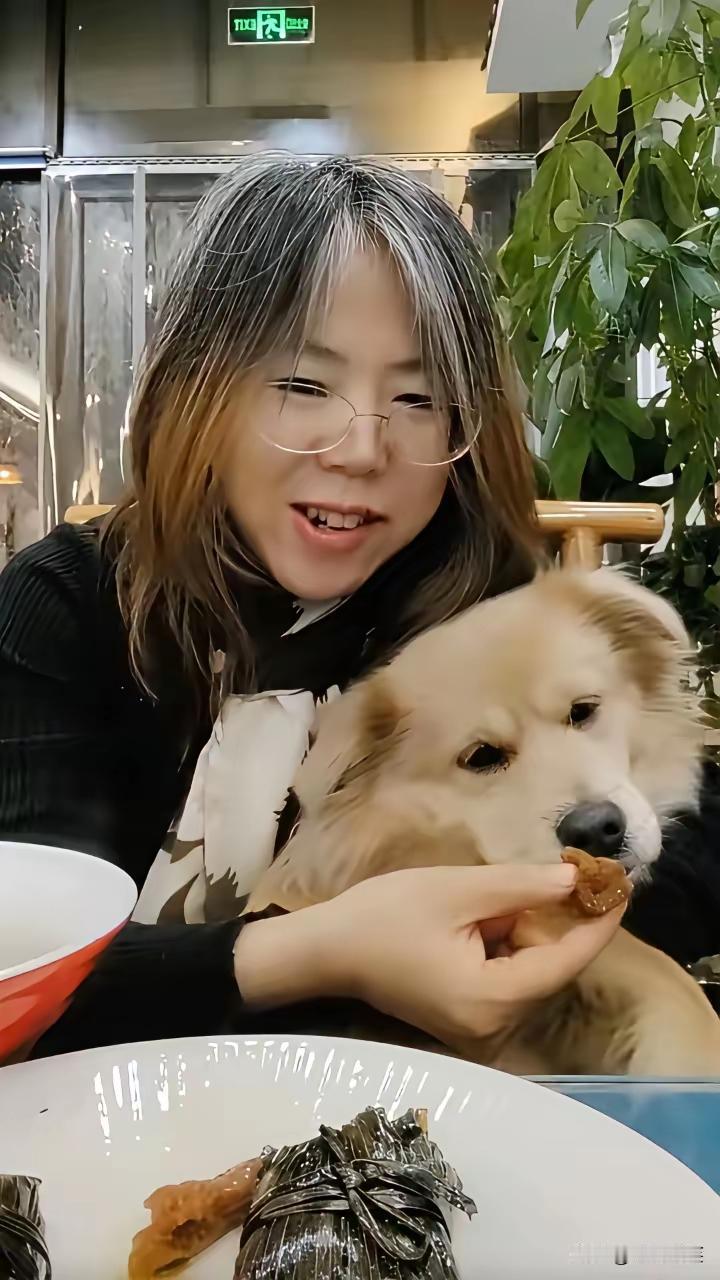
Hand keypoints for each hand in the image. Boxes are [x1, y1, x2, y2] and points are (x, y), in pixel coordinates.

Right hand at [233, 863, 625, 1046]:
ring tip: (510, 889)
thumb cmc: (383, 916)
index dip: (597, 923)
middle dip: (558, 919)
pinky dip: (511, 943)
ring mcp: (478, 1026)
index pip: (565, 961)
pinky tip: (492, 913)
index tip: (621, 886)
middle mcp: (493, 1025)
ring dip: (530, 928)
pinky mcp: (466, 1016)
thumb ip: (521, 887)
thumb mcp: (458, 890)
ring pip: (529, 970)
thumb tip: (574, 879)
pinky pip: (507, 977)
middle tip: (570, 872)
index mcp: (492, 1000)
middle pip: (548, 967)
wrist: (326, 950)